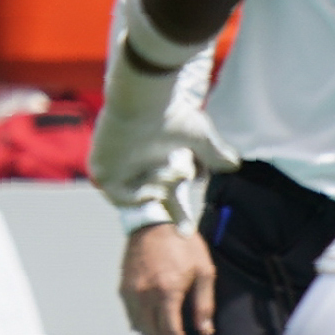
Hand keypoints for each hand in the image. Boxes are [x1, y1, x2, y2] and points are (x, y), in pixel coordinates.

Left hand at [89, 47, 239, 213]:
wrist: (143, 100)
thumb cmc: (171, 114)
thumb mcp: (200, 138)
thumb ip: (215, 154)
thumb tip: (233, 164)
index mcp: (154, 159)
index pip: (168, 193)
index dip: (179, 213)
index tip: (186, 233)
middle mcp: (134, 166)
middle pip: (159, 197)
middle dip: (174, 197)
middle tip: (177, 187)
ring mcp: (115, 169)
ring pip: (145, 196)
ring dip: (161, 184)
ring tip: (165, 164)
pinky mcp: (101, 171)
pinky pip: (122, 198)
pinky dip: (140, 191)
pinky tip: (151, 171)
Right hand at [119, 223, 216, 334]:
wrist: (154, 221)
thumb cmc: (184, 244)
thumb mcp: (204, 272)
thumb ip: (204, 304)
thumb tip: (204, 331)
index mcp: (167, 291)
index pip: (171, 331)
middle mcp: (145, 294)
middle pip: (153, 333)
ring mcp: (131, 291)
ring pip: (139, 326)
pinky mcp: (123, 286)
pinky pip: (131, 315)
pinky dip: (141, 326)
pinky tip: (151, 329)